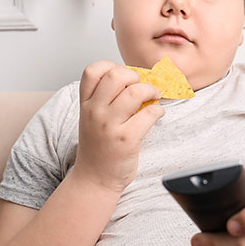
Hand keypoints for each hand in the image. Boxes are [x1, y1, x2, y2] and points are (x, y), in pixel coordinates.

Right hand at [73, 60, 162, 192]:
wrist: (94, 179)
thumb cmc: (98, 148)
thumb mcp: (92, 119)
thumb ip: (105, 99)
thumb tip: (136, 79)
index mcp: (85, 104)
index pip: (93, 70)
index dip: (111, 66)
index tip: (123, 77)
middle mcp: (95, 112)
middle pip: (116, 75)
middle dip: (135, 76)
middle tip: (141, 86)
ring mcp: (110, 125)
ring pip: (135, 92)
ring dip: (151, 90)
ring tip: (153, 97)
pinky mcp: (127, 139)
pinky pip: (149, 113)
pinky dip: (158, 111)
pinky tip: (156, 115)